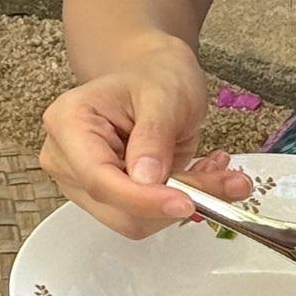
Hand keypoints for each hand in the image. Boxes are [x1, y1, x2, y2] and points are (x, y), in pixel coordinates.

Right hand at [38, 41, 250, 237]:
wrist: (155, 75)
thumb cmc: (155, 75)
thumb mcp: (164, 95)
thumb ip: (154, 135)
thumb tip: (147, 180)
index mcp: (69, 124)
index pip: (99, 178)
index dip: (142, 199)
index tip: (186, 202)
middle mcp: (67, 159)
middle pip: (116, 208)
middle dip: (172, 203)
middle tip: (229, 182)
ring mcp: (84, 183)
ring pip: (136, 220)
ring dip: (184, 203)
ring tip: (218, 171)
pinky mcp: (110, 198)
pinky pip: (148, 216)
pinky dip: (181, 201)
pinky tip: (203, 175)